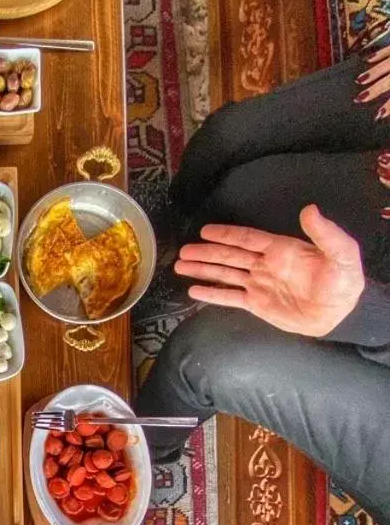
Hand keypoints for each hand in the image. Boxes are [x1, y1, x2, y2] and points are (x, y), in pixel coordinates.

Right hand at [174, 205, 364, 335]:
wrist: (342, 314)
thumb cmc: (343, 281)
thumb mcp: (341, 252)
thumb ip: (324, 232)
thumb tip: (309, 210)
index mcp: (280, 249)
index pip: (247, 239)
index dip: (226, 234)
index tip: (204, 230)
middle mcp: (264, 265)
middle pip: (229, 256)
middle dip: (205, 253)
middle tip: (182, 251)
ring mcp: (259, 285)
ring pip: (225, 274)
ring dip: (203, 269)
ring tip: (180, 266)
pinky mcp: (258, 305)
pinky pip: (231, 298)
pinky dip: (212, 294)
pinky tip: (194, 290)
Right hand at [355, 44, 389, 118]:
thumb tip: (383, 113)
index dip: (388, 106)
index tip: (377, 116)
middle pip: (389, 80)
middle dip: (376, 89)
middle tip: (359, 99)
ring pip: (387, 63)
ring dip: (373, 72)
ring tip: (359, 80)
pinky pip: (387, 49)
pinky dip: (377, 55)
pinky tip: (366, 60)